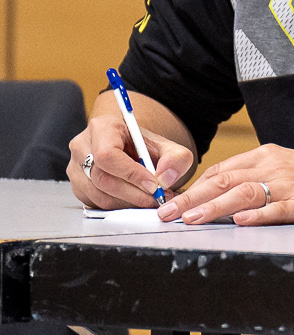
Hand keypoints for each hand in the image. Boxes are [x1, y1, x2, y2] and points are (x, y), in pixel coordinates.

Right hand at [69, 115, 192, 208]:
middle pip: (101, 178)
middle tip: (158, 199)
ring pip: (98, 194)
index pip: (107, 155)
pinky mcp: (78, 186)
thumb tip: (165, 178)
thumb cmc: (146, 147)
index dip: (131, 174)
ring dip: (128, 203)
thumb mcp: (169, 147)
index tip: (154, 185)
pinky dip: (119, 207)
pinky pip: (96, 203)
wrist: (133, 151)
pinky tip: (137, 201)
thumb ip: (176, 158)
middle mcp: (82, 146)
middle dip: (133, 193)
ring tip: (152, 200)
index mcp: (102, 127)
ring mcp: (75, 168)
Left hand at [159, 144, 293, 225]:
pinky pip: (276, 209)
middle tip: (165, 213)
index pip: (221, 170)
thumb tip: (229, 200)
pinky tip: (239, 222)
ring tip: (190, 219)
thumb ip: (263, 179)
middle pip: (223, 180)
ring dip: (212, 207)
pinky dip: (256, 215)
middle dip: (190, 197)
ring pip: (242, 193)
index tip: (171, 201)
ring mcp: (291, 185)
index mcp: (270, 156)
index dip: (193, 186)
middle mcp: (276, 166)